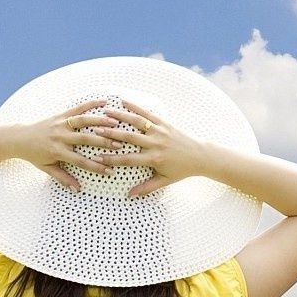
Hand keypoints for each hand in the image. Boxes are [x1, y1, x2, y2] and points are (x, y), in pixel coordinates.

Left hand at [15, 99, 123, 191]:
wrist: (19, 138)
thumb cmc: (35, 155)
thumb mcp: (47, 168)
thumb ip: (63, 178)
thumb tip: (78, 189)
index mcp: (57, 152)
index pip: (80, 161)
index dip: (96, 167)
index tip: (110, 171)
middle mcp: (59, 137)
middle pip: (85, 140)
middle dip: (103, 142)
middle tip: (120, 145)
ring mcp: (60, 124)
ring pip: (82, 122)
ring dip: (100, 122)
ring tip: (116, 123)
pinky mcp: (60, 115)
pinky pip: (77, 108)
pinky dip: (91, 104)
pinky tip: (105, 102)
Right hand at [87, 101, 213, 196]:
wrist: (201, 156)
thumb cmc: (182, 170)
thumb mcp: (165, 181)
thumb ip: (146, 187)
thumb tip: (129, 195)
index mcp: (154, 159)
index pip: (129, 159)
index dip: (112, 160)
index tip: (96, 158)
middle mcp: (156, 143)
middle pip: (129, 138)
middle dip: (111, 134)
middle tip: (95, 131)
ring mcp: (160, 131)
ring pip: (137, 122)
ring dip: (120, 116)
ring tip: (105, 112)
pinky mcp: (164, 123)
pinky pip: (148, 114)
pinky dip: (136, 106)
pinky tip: (123, 100)